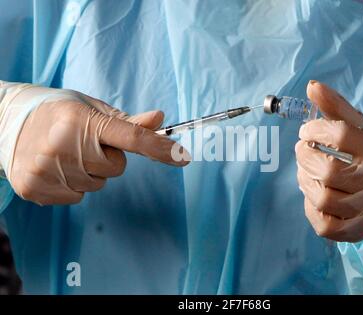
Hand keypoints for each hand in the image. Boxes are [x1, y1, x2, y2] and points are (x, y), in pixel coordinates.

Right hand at [9, 90, 189, 205]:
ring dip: (89, 173)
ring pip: (97, 185)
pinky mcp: (35, 189)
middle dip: (107, 158)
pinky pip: (77, 197)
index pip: (131, 138)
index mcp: (82, 120)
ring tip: (67, 154)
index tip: (183, 156)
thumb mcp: (91, 108)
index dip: (159, 148)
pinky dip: (72, 185)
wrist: (4, 123)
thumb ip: (127, 121)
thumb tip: (160, 120)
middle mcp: (64, 145)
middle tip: (84, 143)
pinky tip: (56, 167)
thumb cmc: (56, 112)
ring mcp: (47, 170)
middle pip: (115, 168)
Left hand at [295, 80, 362, 241]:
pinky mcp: (357, 231)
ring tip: (307, 171)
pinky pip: (323, 224)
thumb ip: (336, 107)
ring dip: (305, 180)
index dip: (313, 130)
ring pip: (322, 197)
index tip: (307, 131)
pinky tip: (313, 194)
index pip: (339, 135)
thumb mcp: (360, 128)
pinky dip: (310, 207)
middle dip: (304, 157)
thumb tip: (312, 87)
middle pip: (326, 171)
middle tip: (303, 150)